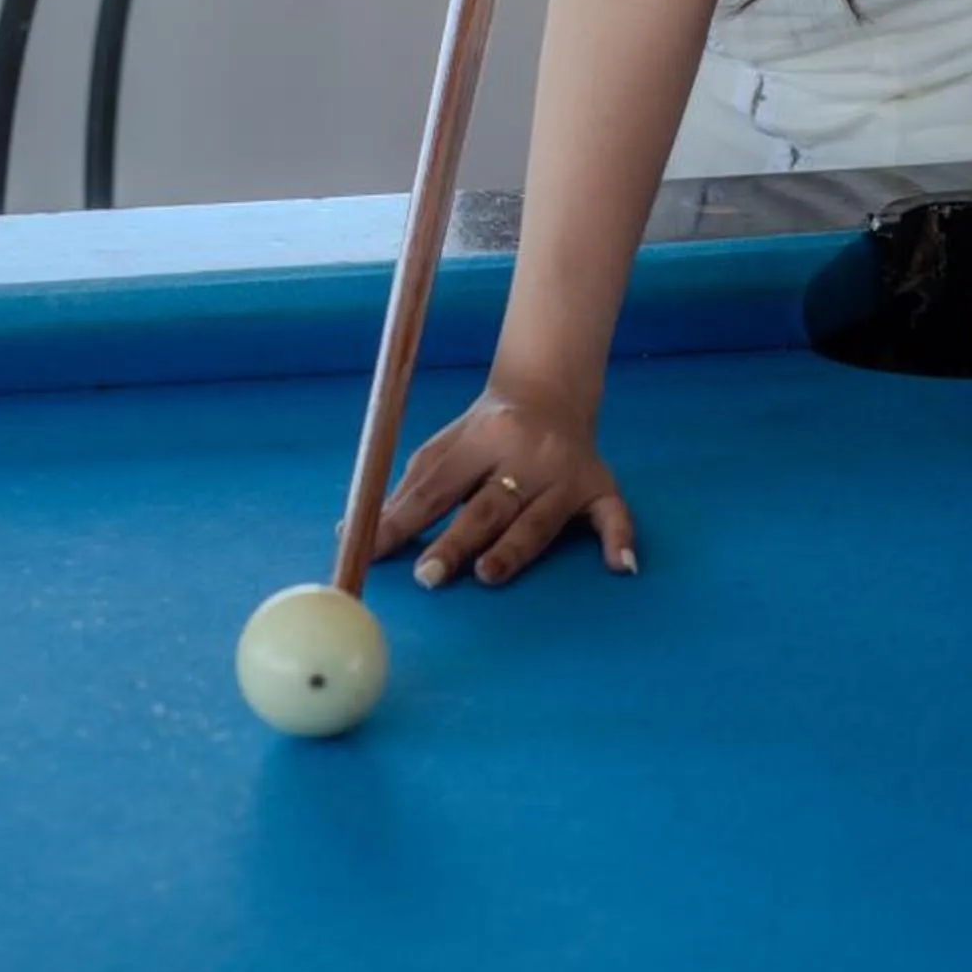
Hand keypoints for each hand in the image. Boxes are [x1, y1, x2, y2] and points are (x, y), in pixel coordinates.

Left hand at [372, 385, 637, 588]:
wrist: (550, 393)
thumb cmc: (484, 433)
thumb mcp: (442, 449)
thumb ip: (406, 492)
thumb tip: (350, 532)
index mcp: (480, 439)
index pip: (436, 486)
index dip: (403, 521)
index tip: (374, 553)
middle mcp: (525, 455)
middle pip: (487, 505)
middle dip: (456, 541)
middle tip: (428, 577)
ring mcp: (565, 474)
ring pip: (538, 517)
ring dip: (514, 548)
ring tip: (489, 576)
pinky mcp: (600, 487)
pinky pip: (614, 515)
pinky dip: (620, 539)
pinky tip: (622, 567)